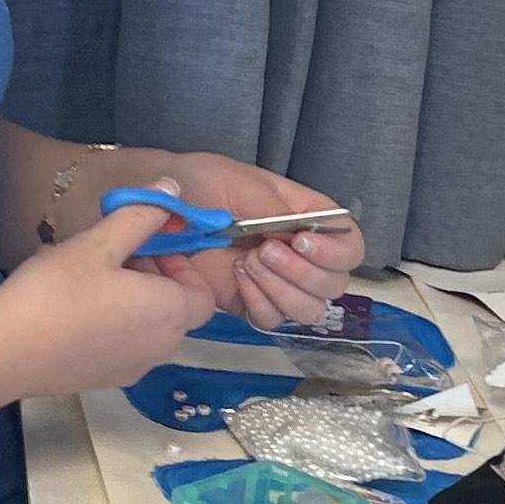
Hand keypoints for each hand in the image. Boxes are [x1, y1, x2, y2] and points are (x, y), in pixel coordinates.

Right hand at [0, 204, 240, 395]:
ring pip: (146, 327)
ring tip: (86, 277)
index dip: (182, 267)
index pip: (203, 295)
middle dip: (153, 279)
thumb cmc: (58, 292)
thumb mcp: (100, 243)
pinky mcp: (103, 381)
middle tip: (113, 255)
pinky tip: (69, 308)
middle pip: (175, 310)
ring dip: (130, 300)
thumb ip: (141, 215)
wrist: (4, 353)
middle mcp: (160, 348)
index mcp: (170, 314)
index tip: (148, 248)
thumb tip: (172, 189)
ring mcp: (132, 369)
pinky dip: (110, 324)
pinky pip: (121, 346)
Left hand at [144, 157, 363, 332]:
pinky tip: (236, 282)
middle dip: (303, 273)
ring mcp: (275, 282)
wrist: (154, 207)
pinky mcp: (248, 303)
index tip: (300, 241)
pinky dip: (259, 305)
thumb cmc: (197, 183)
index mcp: (306, 217)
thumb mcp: (238, 182)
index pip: (350, 245)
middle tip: (261, 252)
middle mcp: (298, 253)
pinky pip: (271, 320)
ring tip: (246, 265)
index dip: (335, 252)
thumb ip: (274, 208)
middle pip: (335, 285)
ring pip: (309, 310)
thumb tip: (300, 233)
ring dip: (282, 291)